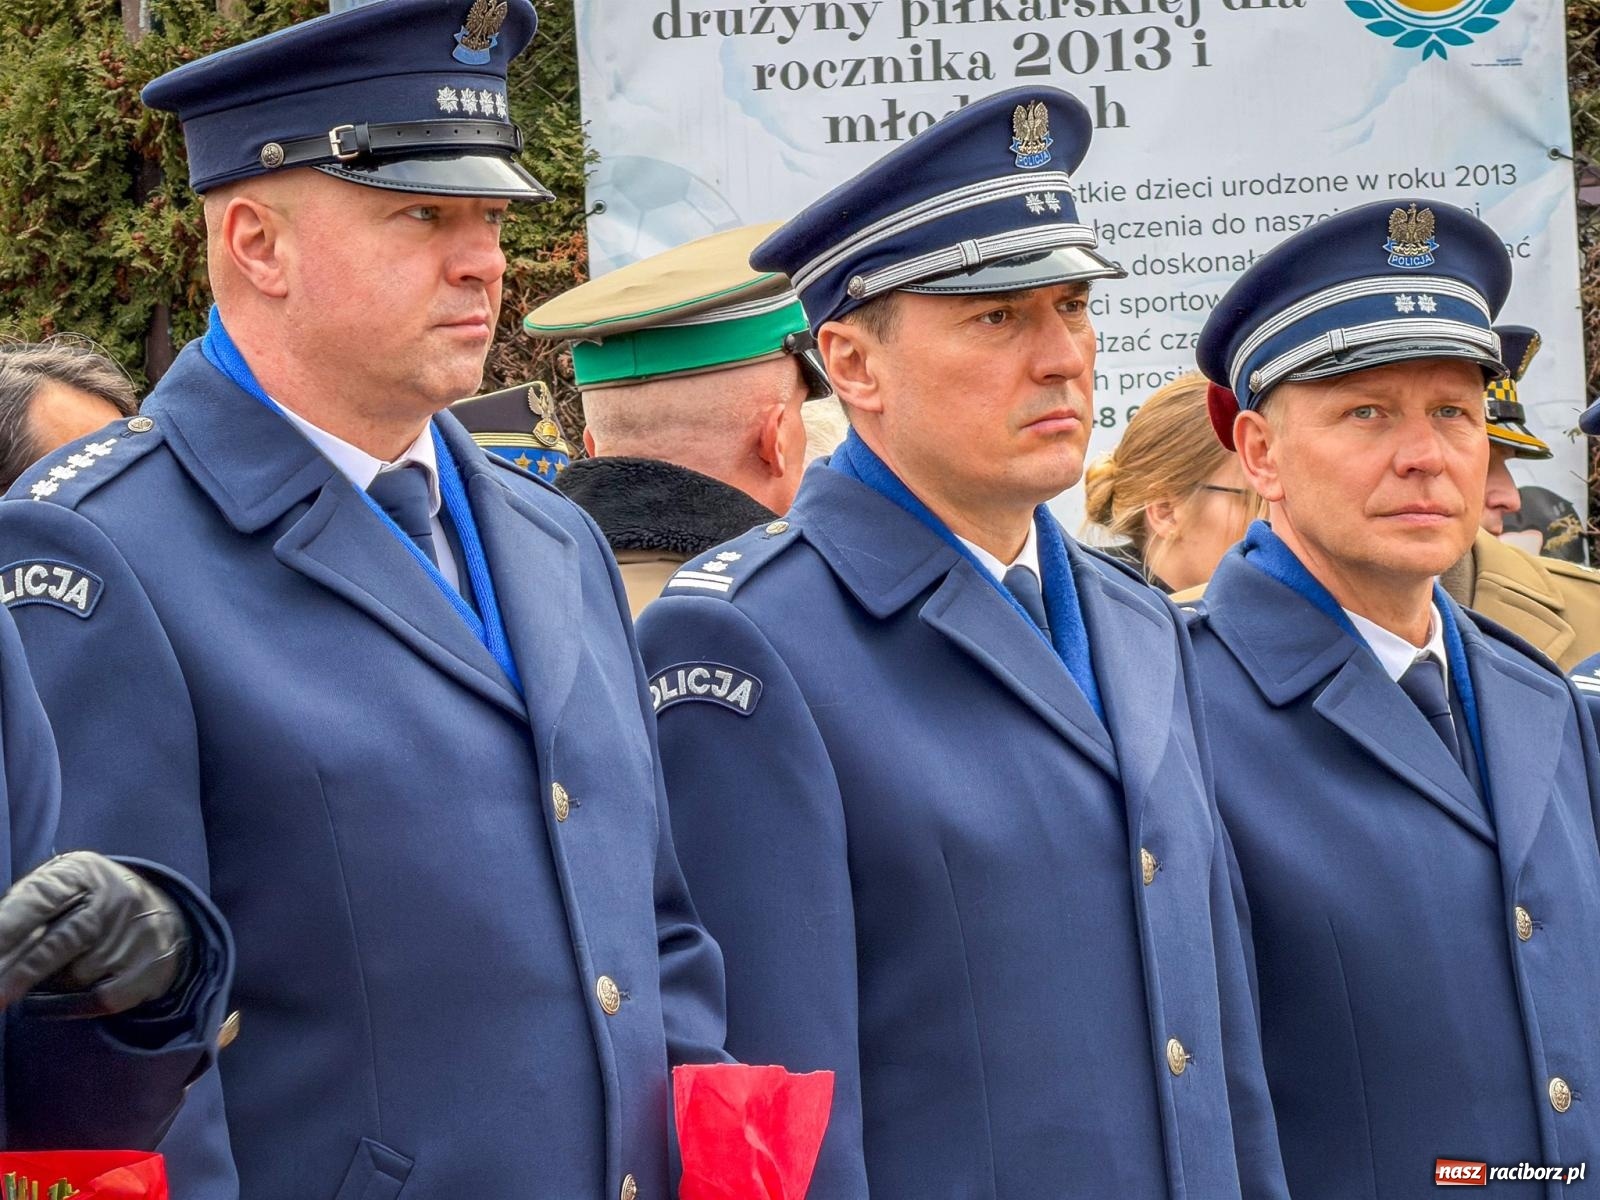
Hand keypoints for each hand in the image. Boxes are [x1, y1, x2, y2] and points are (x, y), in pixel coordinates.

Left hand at [0, 851, 190, 1017]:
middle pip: (60, 941)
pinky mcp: (148, 969)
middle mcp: (114, 900)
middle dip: (21, 972)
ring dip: (54, 984)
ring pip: (76, 975)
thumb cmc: (90, 905)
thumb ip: (26, 910)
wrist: (161, 917)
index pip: (41, 899)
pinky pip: (98, 998)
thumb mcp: (61, 888)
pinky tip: (77, 991)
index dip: (8, 927)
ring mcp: (136, 935)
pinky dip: (77, 1003)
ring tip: (59, 973)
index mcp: (83, 873)